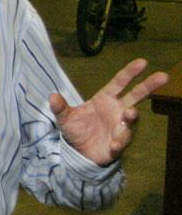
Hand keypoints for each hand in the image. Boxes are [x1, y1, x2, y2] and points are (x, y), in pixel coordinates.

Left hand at [49, 58, 168, 165]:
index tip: (142, 61)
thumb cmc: (77, 129)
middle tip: (163, 76)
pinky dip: (118, 142)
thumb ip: (60, 107)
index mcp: (105, 99)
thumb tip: (51, 97)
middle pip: (136, 96)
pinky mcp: (117, 144)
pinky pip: (120, 142)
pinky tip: (113, 143)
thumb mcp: (65, 118)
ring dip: (131, 116)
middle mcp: (117, 110)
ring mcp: (119, 126)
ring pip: (131, 119)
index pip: (119, 82)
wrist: (78, 152)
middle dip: (149, 86)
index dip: (130, 72)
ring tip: (129, 113)